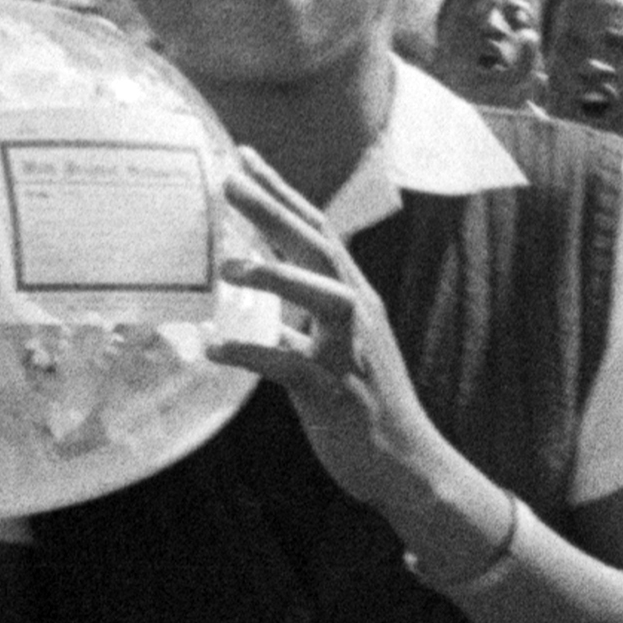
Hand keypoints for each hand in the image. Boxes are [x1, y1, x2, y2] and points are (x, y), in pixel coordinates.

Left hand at [211, 155, 470, 524]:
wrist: (406, 465)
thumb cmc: (364, 407)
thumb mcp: (333, 352)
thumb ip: (300, 326)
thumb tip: (263, 316)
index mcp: (355, 298)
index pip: (317, 231)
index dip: (281, 193)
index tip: (243, 157)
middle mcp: (359, 314)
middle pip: (319, 248)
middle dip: (275, 211)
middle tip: (228, 179)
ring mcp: (351, 351)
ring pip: (322, 298)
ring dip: (277, 275)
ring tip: (226, 264)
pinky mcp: (337, 392)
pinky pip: (292, 367)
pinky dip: (252, 354)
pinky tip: (215, 349)